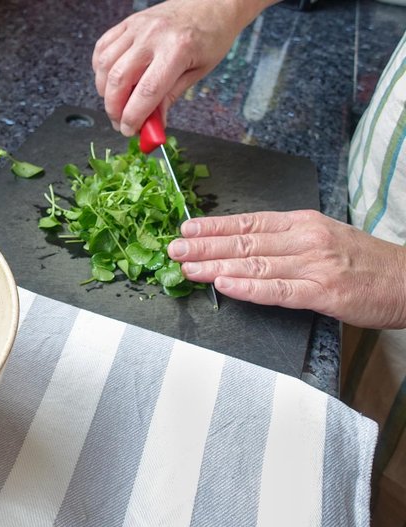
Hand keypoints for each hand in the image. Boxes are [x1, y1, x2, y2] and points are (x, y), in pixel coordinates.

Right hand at [92, 0, 273, 135]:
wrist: (212, 2)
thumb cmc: (210, 35)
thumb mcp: (197, 72)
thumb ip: (170, 97)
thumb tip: (151, 124)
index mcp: (178, 49)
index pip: (147, 91)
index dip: (133, 116)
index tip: (129, 130)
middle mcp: (154, 36)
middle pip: (119, 79)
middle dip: (114, 108)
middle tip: (120, 122)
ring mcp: (138, 27)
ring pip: (105, 64)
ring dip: (104, 91)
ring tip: (114, 103)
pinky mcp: (128, 22)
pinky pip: (103, 47)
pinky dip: (100, 69)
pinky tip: (108, 81)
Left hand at [166, 210, 405, 328]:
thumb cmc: (362, 261)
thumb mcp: (322, 236)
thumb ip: (284, 240)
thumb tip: (242, 244)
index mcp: (302, 223)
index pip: (248, 222)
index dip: (214, 226)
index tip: (187, 227)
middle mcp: (305, 239)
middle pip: (244, 242)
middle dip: (204, 245)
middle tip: (175, 248)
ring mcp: (313, 265)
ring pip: (254, 264)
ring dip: (215, 266)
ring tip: (188, 267)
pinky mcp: (323, 293)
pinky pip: (277, 290)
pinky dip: (248, 288)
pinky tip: (224, 286)